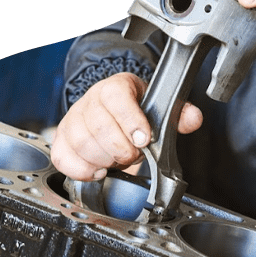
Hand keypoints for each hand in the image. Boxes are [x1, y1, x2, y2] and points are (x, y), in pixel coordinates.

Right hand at [51, 72, 202, 180]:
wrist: (112, 112)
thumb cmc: (136, 111)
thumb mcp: (160, 108)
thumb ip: (179, 114)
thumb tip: (194, 118)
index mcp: (116, 87)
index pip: (115, 96)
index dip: (130, 119)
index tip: (144, 139)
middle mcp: (90, 100)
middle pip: (98, 125)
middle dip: (121, 148)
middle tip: (134, 155)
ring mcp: (73, 119)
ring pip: (80, 142)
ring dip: (104, 159)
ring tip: (118, 161)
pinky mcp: (61, 139)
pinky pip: (62, 157)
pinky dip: (82, 170)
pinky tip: (99, 170)